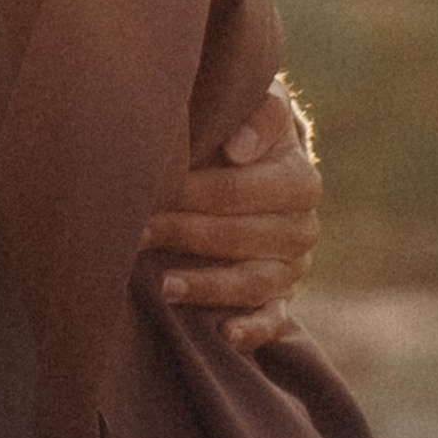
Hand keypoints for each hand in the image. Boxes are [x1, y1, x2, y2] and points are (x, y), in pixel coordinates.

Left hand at [141, 88, 318, 354]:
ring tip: (164, 286)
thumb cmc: (237, 127)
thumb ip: (257, 111)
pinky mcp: (279, 299)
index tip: (155, 191)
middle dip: (187, 234)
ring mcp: (292, 266)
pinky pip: (273, 321)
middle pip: (244, 237)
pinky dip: (253, 330)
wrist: (252, 162)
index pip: (245, 190)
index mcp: (298, 177)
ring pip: (255, 282)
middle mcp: (301, 226)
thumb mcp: (253, 103)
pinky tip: (223, 334)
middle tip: (135, 233)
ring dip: (210, 286)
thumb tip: (238, 147)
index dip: (197, 192)